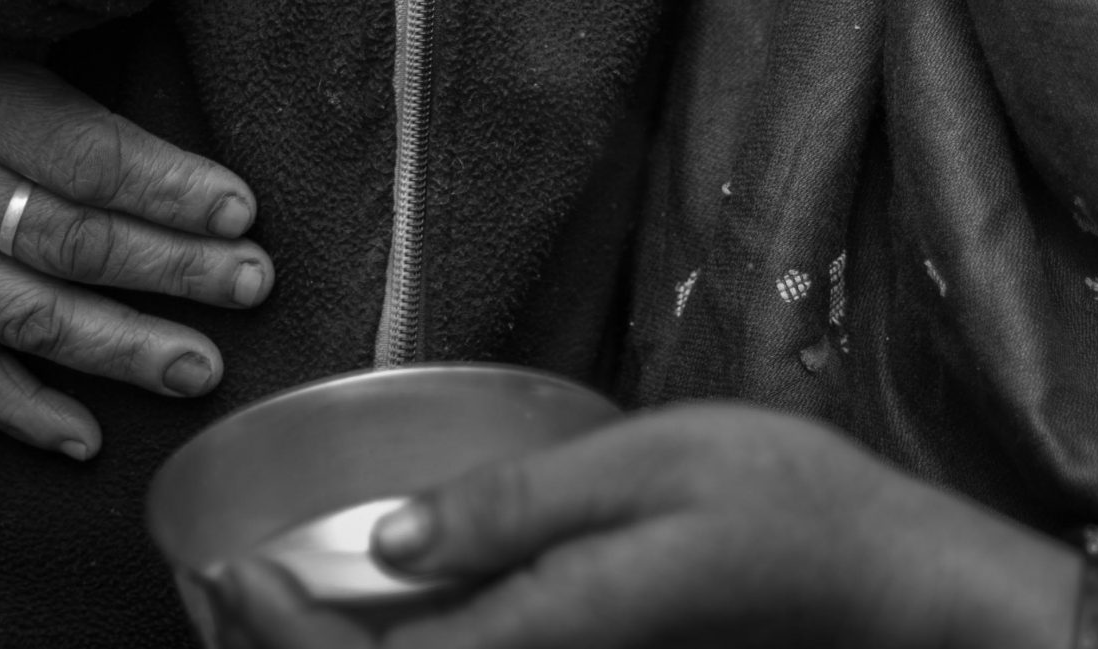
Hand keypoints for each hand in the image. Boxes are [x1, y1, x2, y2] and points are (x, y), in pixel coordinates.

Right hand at [0, 10, 273, 459]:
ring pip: (27, 315)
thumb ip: (98, 77)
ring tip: (200, 369)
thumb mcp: (22, 31)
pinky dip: (24, 411)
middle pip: (69, 241)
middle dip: (172, 268)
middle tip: (253, 284)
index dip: (169, 188)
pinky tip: (89, 441)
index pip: (85, 159)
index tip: (242, 212)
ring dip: (122, 347)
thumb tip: (209, 126)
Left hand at [210, 402, 1077, 648]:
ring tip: (268, 596)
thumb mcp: (645, 466)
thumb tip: (387, 543)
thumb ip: (513, 508)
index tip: (229, 566)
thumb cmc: (778, 504)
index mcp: (537, 639)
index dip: (279, 631)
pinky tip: (373, 601)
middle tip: (219, 584)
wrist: (878, 576)